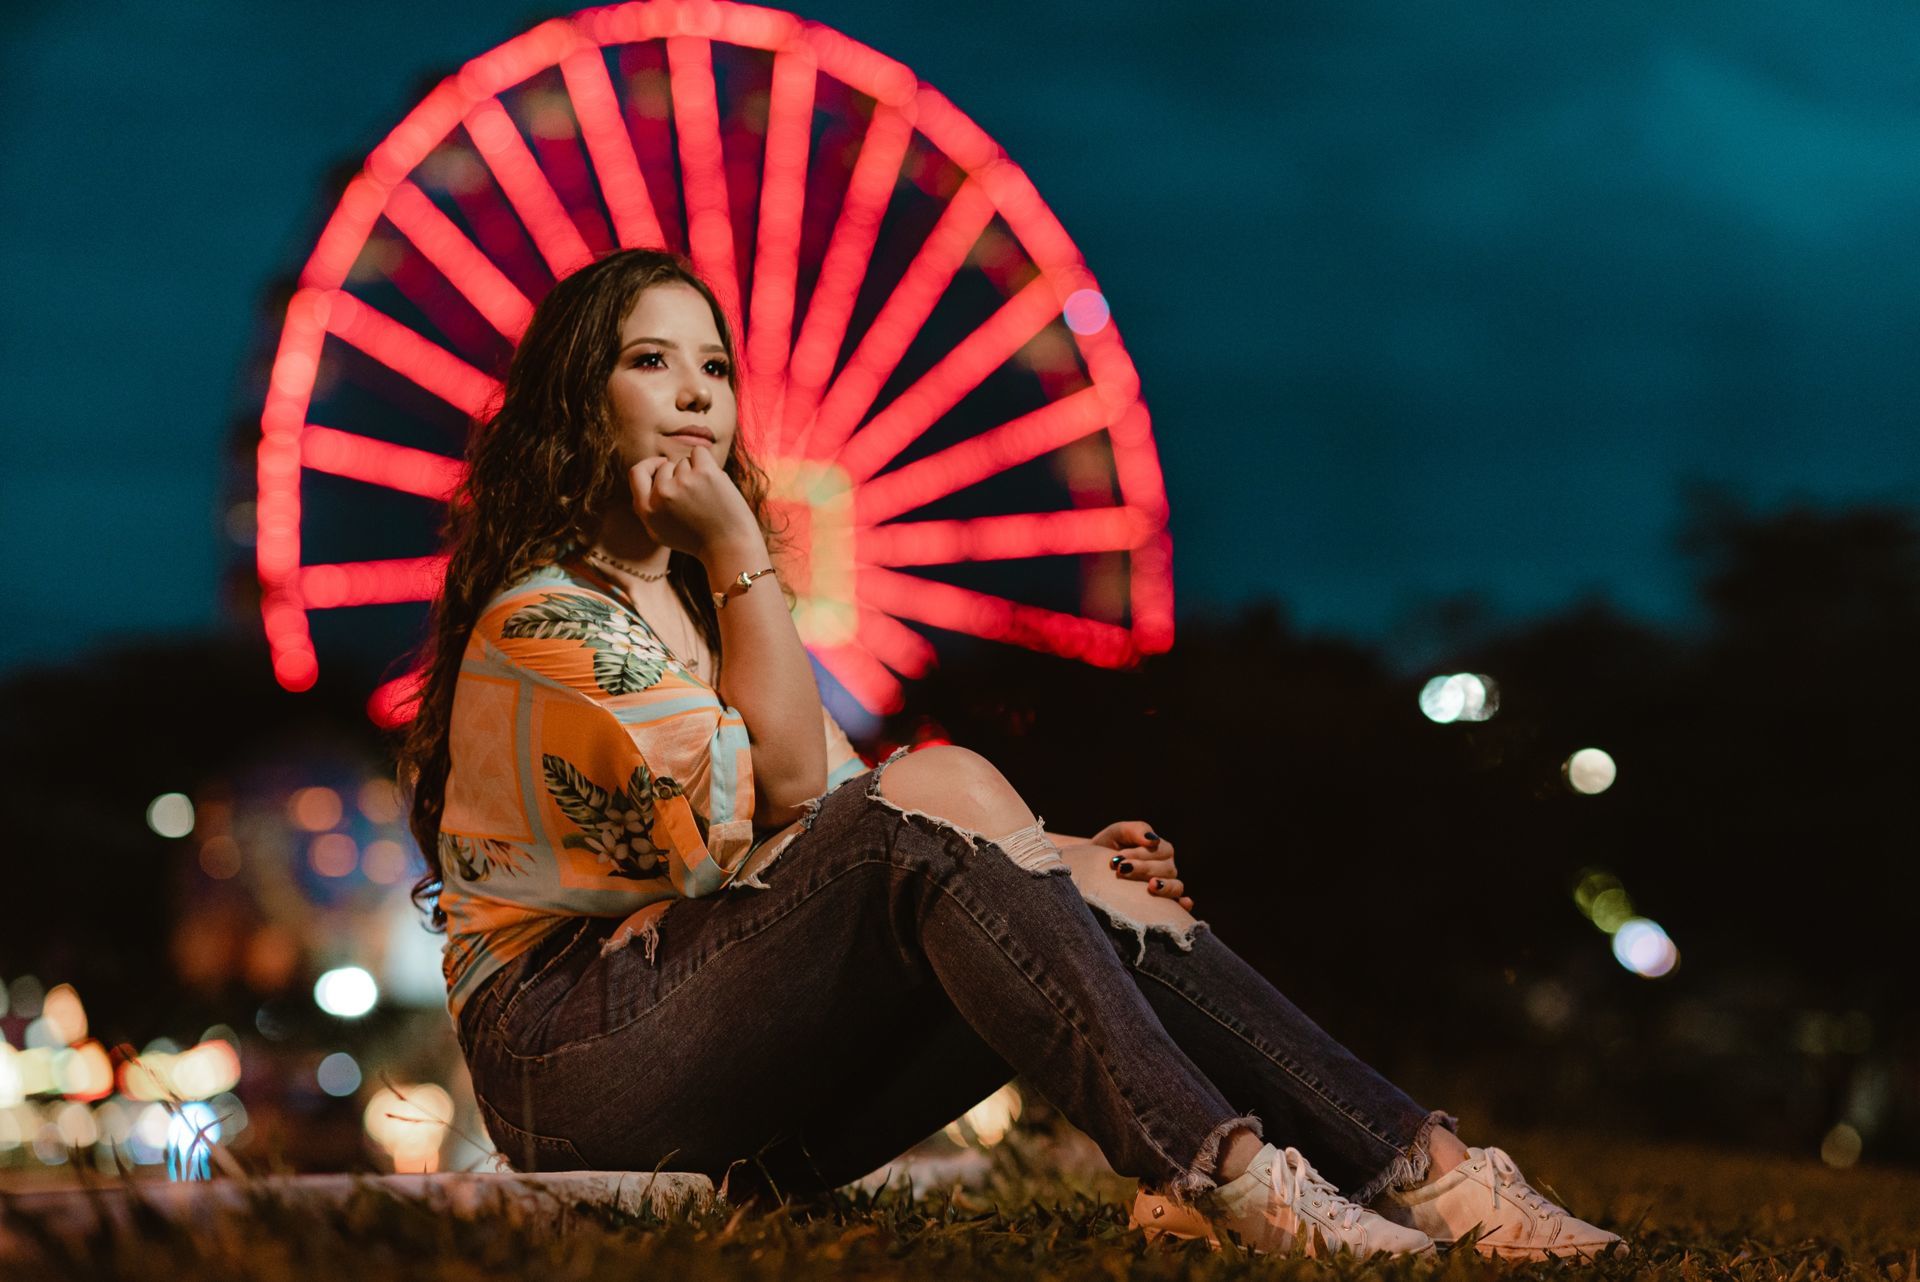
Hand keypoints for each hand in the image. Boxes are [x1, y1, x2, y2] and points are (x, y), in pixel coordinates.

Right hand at [628, 449, 761, 564]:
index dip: (649, 465)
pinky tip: (715, 482)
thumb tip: (649, 482)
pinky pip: (699, 452)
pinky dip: (706, 462)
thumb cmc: (698, 541)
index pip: (637, 472)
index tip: (663, 464)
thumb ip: (649, 508)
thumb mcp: (661, 532)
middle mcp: (661, 495)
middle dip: (680, 475)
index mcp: (647, 510)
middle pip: (666, 466)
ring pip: (685, 461)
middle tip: (697, 499)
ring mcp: (682, 482)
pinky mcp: (704, 473)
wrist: (730, 548)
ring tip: (708, 498)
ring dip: (696, 473)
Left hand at [1092, 821, 1191, 911]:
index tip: (1118, 858)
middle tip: (1121, 869)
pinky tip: (1183, 903)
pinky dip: (1184, 904)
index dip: (1140, 854)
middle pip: (1166, 869)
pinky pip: (1180, 906)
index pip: (1159, 851)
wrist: (1092, 866)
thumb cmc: (1108, 846)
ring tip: (1150, 886)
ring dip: (1164, 886)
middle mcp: (1167, 868)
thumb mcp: (1118, 833)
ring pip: (1175, 886)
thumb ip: (1135, 830)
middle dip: (1143, 868)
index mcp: (1160, 849)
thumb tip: (1153, 840)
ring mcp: (1168, 886)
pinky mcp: (1163, 904)